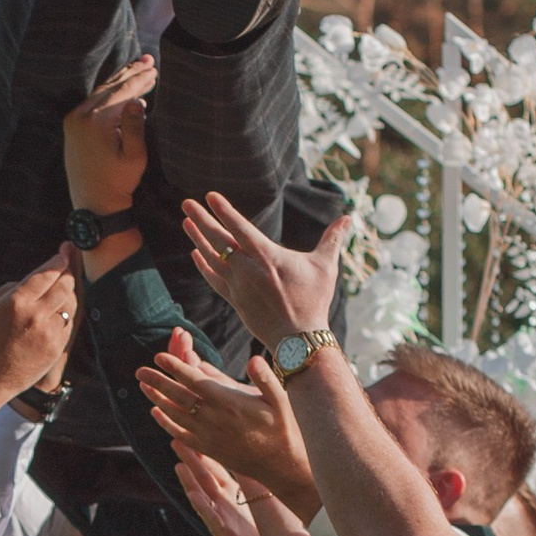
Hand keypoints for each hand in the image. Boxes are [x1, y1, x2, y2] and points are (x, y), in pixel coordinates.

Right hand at [0, 254, 78, 421]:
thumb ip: (13, 289)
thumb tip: (35, 280)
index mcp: (16, 301)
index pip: (46, 274)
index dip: (58, 261)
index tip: (64, 254)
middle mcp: (35, 315)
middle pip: (64, 285)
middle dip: (68, 273)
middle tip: (68, 267)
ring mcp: (48, 333)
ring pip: (70, 304)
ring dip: (68, 293)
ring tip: (64, 287)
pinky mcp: (55, 348)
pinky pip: (68, 324)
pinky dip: (66, 314)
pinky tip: (61, 311)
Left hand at [62, 57, 153, 236]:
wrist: (93, 204)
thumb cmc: (119, 183)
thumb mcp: (135, 157)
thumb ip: (136, 126)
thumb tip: (138, 99)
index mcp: (97, 121)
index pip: (123, 91)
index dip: (141, 79)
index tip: (155, 69)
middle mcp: (80, 116)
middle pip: (110, 87)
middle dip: (130, 73)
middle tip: (148, 60)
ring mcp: (73, 120)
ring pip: (100, 92)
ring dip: (119, 81)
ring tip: (136, 67)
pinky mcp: (70, 127)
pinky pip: (91, 102)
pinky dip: (106, 93)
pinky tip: (118, 87)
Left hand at [137, 331, 318, 520]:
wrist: (281, 464)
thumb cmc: (283, 427)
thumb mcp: (279, 399)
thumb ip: (264, 377)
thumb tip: (253, 359)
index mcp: (228, 403)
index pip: (194, 381)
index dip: (175, 368)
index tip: (159, 357)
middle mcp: (213, 419)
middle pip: (178, 396)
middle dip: (157, 382)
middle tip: (139, 370)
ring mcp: (208, 436)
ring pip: (175, 415)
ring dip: (157, 399)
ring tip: (143, 386)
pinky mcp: (208, 449)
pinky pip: (180, 434)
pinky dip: (165, 422)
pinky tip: (156, 413)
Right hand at [175, 447, 269, 535]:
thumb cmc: (275, 535)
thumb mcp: (266, 501)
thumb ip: (258, 481)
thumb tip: (261, 454)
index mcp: (234, 497)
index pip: (215, 469)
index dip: (205, 451)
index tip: (195, 432)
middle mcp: (225, 507)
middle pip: (204, 479)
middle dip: (190, 460)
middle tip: (176, 440)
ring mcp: (223, 522)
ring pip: (202, 498)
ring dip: (189, 482)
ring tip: (178, 465)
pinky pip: (212, 520)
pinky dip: (203, 507)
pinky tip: (194, 495)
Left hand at [182, 189, 345, 347]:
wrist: (297, 339)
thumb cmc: (314, 301)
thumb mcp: (325, 267)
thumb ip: (333, 240)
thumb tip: (349, 217)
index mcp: (268, 257)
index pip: (241, 228)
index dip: (224, 211)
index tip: (210, 196)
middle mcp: (248, 270)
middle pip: (220, 240)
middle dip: (202, 219)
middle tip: (187, 202)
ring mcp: (238, 286)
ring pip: (213, 258)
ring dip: (198, 238)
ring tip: (186, 221)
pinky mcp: (235, 300)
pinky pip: (213, 279)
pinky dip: (203, 265)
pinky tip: (196, 253)